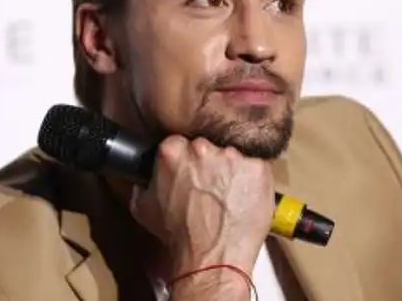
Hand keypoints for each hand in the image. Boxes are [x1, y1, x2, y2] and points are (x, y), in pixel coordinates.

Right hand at [130, 136, 274, 297]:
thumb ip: (143, 183)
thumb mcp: (143, 208)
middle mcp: (202, 147)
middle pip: (207, 146)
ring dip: (232, 171)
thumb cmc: (179, 236)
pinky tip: (245, 197)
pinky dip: (253, 180)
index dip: (185, 161)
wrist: (211, 257)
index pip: (179, 143)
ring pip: (233, 155)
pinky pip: (257, 167)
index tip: (189, 174)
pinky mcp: (258, 168)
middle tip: (209, 187)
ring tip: (229, 196)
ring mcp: (233, 155)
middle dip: (208, 163)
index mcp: (172, 150)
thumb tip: (143, 178)